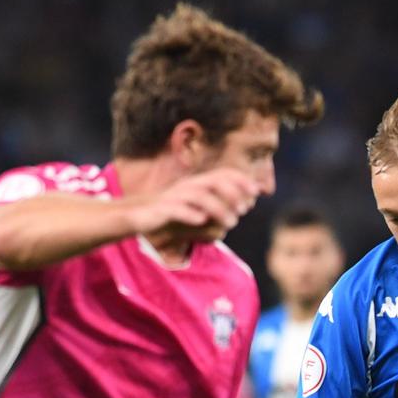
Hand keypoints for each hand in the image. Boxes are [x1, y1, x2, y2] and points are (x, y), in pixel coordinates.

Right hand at [123, 168, 260, 244]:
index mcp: (196, 184)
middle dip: (231, 193)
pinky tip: (202, 221)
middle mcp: (187, 186)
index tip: (256, 192)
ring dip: (217, 208)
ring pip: (198, 196)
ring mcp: (174, 196)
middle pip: (212, 181)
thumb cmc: (174, 214)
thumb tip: (245, 207)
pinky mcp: (161, 210)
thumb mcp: (199, 210)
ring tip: (231, 223)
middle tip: (244, 210)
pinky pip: (176, 209)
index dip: (240, 180)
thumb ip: (220, 207)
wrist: (141, 217)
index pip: (221, 174)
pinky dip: (190, 213)